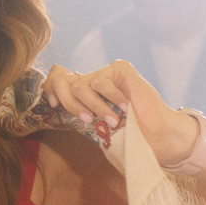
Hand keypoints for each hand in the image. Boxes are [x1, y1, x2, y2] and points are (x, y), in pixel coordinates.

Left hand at [40, 61, 200, 169]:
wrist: (155, 135)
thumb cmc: (128, 134)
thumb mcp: (95, 126)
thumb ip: (78, 112)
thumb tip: (50, 102)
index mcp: (86, 93)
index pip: (58, 80)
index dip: (50, 88)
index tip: (52, 104)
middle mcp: (94, 80)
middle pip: (64, 83)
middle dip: (71, 104)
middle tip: (88, 120)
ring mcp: (107, 73)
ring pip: (81, 85)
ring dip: (95, 106)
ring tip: (112, 120)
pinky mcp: (120, 69)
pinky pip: (101, 81)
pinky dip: (111, 99)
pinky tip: (125, 108)